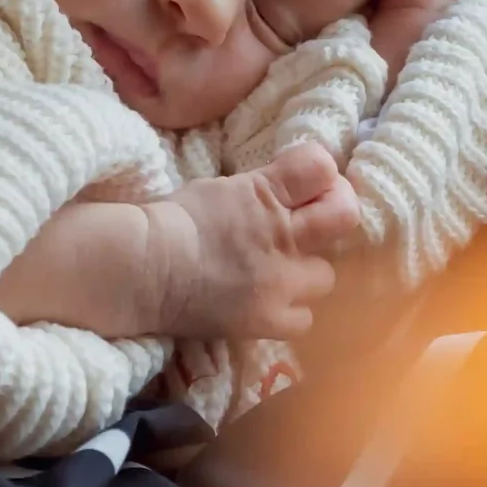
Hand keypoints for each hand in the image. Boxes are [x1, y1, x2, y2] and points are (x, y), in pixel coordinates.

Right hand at [142, 143, 359, 345]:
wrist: (142, 270)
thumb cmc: (173, 222)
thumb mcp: (222, 187)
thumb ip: (264, 187)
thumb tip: (293, 186)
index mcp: (264, 193)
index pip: (320, 166)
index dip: (322, 172)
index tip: (312, 182)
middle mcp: (281, 235)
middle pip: (344, 215)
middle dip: (333, 214)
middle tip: (313, 223)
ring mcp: (280, 281)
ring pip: (327, 275)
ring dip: (307, 271)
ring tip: (282, 271)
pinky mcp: (270, 320)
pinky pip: (304, 319)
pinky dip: (290, 312)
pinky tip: (270, 303)